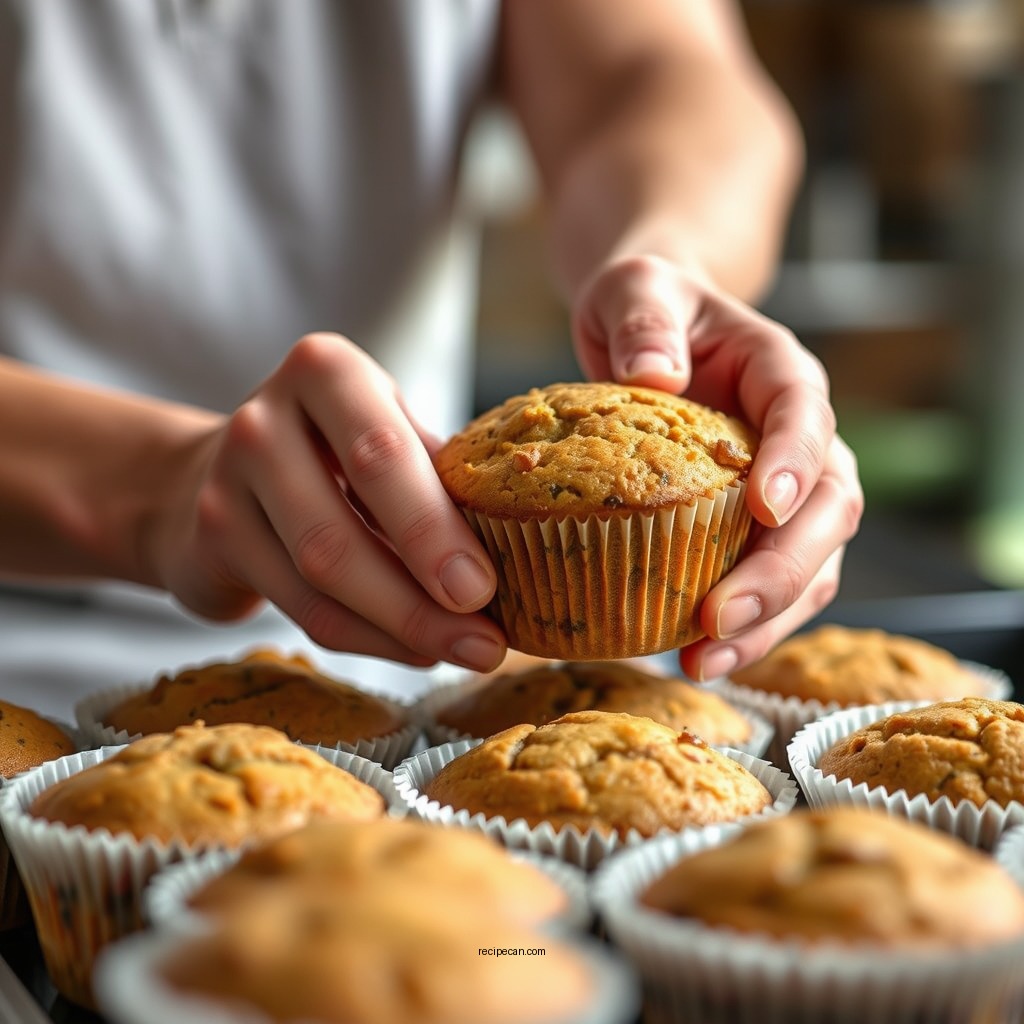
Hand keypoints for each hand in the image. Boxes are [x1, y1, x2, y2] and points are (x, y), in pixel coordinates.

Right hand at [148, 333, 506, 671]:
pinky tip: (415, 648)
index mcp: (325, 372)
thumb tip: (521, 542)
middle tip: (485, 643)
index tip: (483, 590)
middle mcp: (264, 421)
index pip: (383, 457)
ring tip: (462, 651)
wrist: (213, 471)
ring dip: (400, 630)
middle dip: (419, 600)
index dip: (432, 532)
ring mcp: (227, 484)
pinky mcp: (211, 543)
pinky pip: (300, 611)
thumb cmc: (334, 449)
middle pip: (340, 533)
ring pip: (318, 582)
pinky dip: (368, 639)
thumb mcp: (386, 430)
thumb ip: (438, 474)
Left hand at [572, 255, 863, 678]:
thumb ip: (646, 320)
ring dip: (769, 619)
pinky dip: (748, 629)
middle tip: (719, 616)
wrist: (648, 333)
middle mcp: (800, 436)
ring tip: (704, 660)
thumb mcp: (635, 291)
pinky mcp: (759, 531)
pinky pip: (776, 587)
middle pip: (827, 507)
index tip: (762, 508)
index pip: (805, 416)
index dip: (793, 464)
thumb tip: (655, 373)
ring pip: (815, 563)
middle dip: (781, 570)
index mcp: (779, 373)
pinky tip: (695, 657)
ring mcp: (789, 489)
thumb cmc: (645, 310)